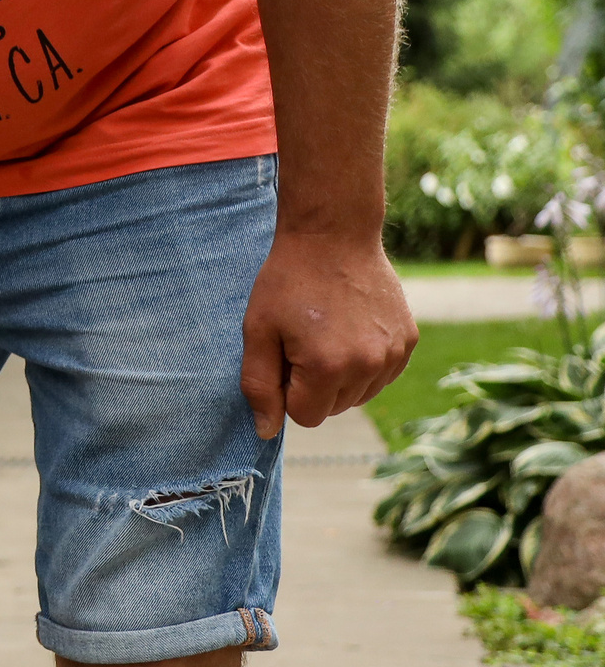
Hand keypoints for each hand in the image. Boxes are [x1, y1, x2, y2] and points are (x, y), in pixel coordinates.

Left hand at [239, 228, 415, 438]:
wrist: (333, 235)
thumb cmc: (287, 282)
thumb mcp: (257, 330)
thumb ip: (259, 386)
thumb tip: (266, 432)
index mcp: (329, 368)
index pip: (305, 416)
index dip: (287, 389)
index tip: (284, 355)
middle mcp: (370, 366)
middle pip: (334, 408)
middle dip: (312, 384)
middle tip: (302, 339)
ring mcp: (395, 354)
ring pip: (359, 394)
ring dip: (340, 376)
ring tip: (325, 331)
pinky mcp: (409, 340)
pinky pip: (381, 374)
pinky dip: (364, 362)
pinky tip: (349, 328)